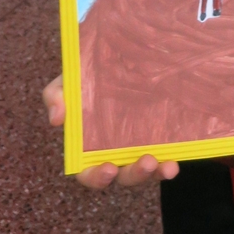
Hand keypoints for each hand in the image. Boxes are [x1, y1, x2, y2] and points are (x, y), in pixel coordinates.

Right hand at [42, 74, 178, 187]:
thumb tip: (57, 119)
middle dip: (136, 174)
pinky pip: (166, 154)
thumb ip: (55, 96)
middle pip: (124, 176)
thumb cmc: (83, 77)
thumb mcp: (66, 82)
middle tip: (147, 162)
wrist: (114, 56)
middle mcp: (115, 153)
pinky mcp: (159, 137)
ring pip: (148, 170)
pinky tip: (178, 158)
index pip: (89, 174)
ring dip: (157, 171)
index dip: (97, 177)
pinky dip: (171, 160)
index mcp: (88, 149)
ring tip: (168, 165)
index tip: (109, 168)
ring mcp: (138, 147)